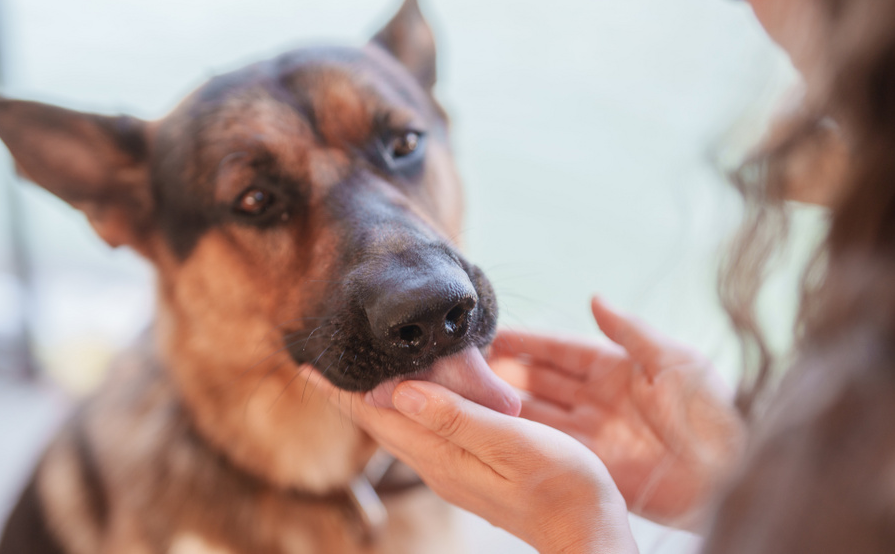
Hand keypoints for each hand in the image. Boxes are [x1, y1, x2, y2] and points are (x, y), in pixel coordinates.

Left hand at [304, 369, 638, 553]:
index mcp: (442, 455)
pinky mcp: (470, 470)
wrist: (588, 532)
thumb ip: (457, 419)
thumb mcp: (511, 445)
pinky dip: (406, 408)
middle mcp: (438, 465)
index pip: (376, 417)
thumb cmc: (563, 486)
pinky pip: (423, 433)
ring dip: (373, 400)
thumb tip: (399, 393)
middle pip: (379, 423)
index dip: (341, 390)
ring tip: (354, 373)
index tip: (307, 364)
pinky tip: (412, 396)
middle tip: (319, 361)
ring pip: (399, 428)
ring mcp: (453, 470)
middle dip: (347, 393)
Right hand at [490, 297, 744, 527]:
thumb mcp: (674, 361)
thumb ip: (630, 332)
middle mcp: (601, 399)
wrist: (731, 477)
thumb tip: (594, 298)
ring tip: (471, 394)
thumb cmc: (712, 413)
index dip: (528, 342)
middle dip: (507, 371)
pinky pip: (552, 448)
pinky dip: (525, 438)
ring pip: (540, 413)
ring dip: (508, 404)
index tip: (493, 334)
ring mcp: (595, 433)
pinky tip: (495, 429)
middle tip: (468, 365)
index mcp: (620, 369)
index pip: (562, 350)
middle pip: (543, 380)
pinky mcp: (596, 466)